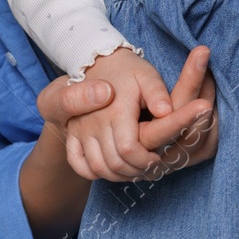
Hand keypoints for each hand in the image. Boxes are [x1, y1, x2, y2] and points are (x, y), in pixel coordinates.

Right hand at [33, 47, 216, 178]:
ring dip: (118, 175)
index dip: (145, 160)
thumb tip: (166, 111)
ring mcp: (79, 130)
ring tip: (134, 167)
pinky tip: (111, 168)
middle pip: (114, 163)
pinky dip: (94, 172)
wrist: (98, 63)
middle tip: (149, 166)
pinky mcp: (72, 134)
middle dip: (136, 170)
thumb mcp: (147, 75)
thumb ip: (158, 93)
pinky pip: (78, 163)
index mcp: (115, 110)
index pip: (129, 150)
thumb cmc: (129, 71)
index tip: (157, 158)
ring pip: (97, 167)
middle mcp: (93, 122)